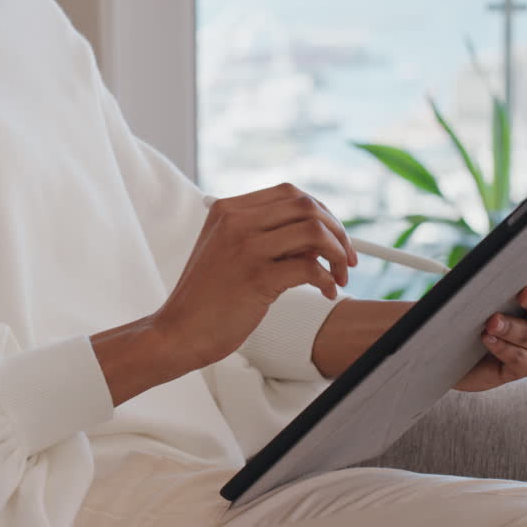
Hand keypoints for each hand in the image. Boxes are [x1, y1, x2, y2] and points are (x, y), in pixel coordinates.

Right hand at [152, 183, 356, 370]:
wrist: (179, 332)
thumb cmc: (207, 298)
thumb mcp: (229, 252)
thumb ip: (265, 236)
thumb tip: (318, 236)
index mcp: (228, 210)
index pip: (290, 193)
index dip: (321, 212)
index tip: (333, 236)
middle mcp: (236, 221)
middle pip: (307, 206)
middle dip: (337, 232)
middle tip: (347, 258)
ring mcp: (246, 247)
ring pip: (315, 232)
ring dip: (338, 255)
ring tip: (338, 278)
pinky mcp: (256, 277)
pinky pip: (311, 268)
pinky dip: (327, 281)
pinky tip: (325, 293)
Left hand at [453, 254, 526, 391]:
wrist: (436, 351)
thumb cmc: (451, 313)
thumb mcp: (458, 290)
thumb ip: (473, 277)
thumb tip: (480, 263)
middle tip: (523, 293)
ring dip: (515, 328)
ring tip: (491, 322)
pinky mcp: (518, 368)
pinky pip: (525, 360)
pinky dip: (506, 349)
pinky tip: (488, 339)